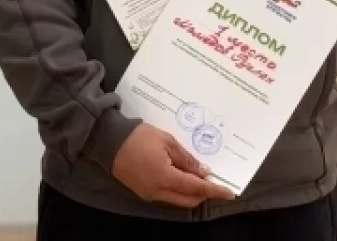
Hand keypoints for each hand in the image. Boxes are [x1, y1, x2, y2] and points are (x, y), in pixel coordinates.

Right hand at [111, 123, 235, 207]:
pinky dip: (177, 189)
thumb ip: (186, 159)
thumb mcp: (166, 141)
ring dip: (190, 192)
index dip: (214, 190)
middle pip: (188, 199)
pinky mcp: (142, 192)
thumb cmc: (138, 136)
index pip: (196, 188)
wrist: (108, 140)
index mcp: (165, 177)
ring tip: (196, 176)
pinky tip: (179, 176)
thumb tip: (203, 171)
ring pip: (177, 200)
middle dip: (203, 193)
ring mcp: (149, 194)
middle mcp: (158, 191)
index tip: (229, 193)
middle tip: (212, 180)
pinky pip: (166, 196)